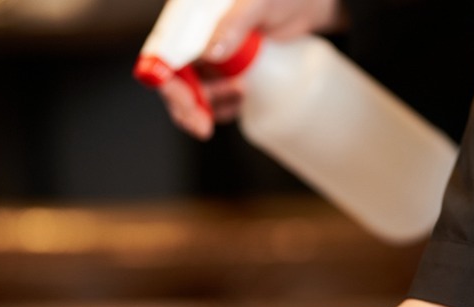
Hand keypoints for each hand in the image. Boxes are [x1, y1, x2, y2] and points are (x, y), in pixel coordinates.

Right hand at [156, 0, 345, 139]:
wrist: (309, 5)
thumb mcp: (258, 2)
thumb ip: (235, 22)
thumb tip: (211, 54)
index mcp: (190, 17)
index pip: (164, 50)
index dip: (165, 78)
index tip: (182, 100)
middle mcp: (194, 37)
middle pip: (175, 79)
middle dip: (185, 106)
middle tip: (202, 126)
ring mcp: (210, 56)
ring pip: (194, 93)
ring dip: (208, 107)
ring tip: (240, 93)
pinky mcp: (228, 71)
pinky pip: (215, 98)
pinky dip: (223, 107)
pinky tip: (242, 98)